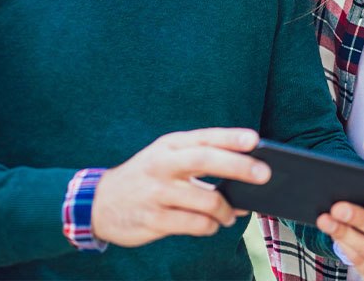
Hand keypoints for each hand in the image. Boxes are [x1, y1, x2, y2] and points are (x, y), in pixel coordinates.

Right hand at [91, 128, 269, 246]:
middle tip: (263, 175)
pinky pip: (195, 225)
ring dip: (226, 210)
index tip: (255, 139)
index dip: (231, 137)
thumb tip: (244, 176)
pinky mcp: (154, 219)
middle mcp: (163, 164)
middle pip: (206, 160)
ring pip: (206, 200)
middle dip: (238, 166)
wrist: (100, 202)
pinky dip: (210, 226)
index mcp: (169, 145)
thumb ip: (201, 161)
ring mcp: (157, 193)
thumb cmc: (146, 176)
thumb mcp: (166, 158)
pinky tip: (211, 225)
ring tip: (229, 214)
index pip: (204, 137)